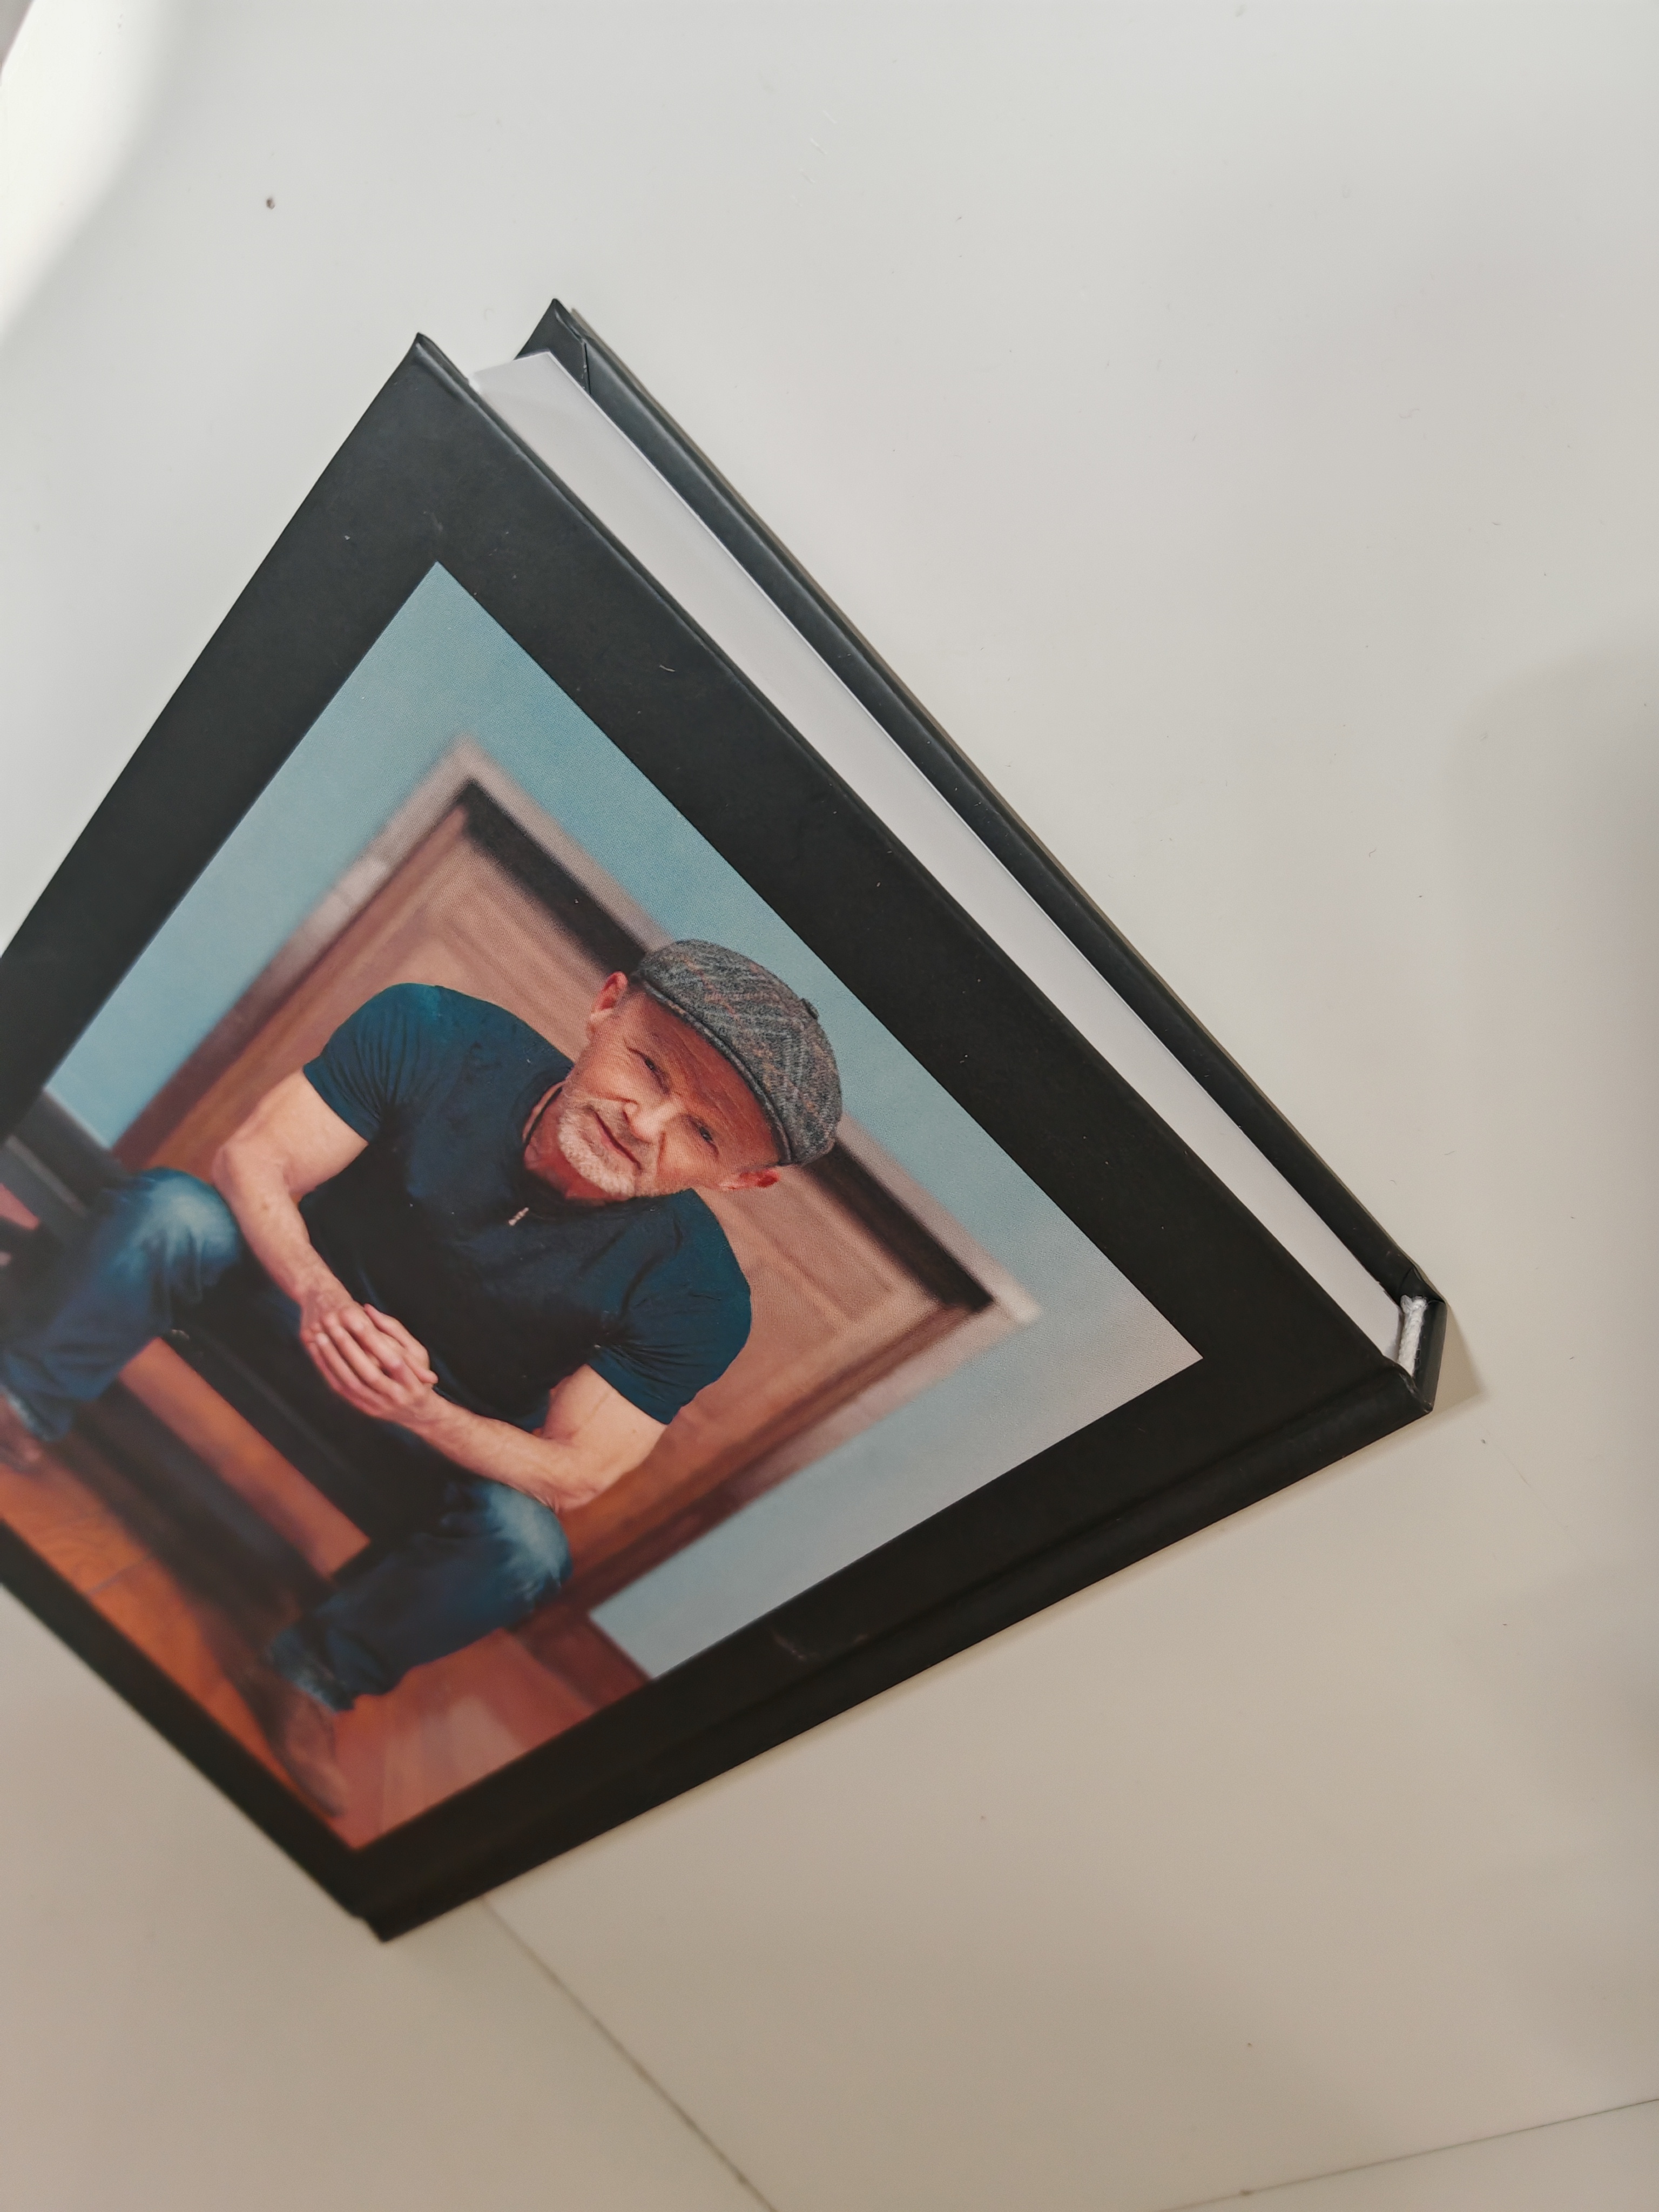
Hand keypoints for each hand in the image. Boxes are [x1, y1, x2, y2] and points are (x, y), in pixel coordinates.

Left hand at [304, 1297, 441, 1428]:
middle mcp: (396, 1397)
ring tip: (320, 1336)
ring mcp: (378, 1405)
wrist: (417, 1413)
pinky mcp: (364, 1409)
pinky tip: (318, 1354)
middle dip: (348, 1347)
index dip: (372, 1339)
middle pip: (369, 1372)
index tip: (356, 1316)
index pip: (393, 1359)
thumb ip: (395, 1330)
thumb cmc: (418, 1376)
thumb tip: (368, 1308)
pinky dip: (329, 1371)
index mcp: (414, 1382)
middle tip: (331, 1324)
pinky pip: (342, 1390)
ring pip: (351, 1382)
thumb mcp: (417, 1352)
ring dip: (333, 1359)